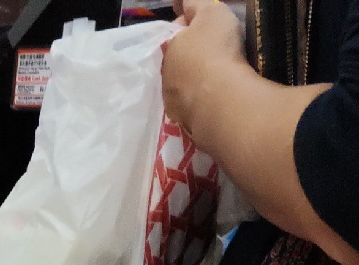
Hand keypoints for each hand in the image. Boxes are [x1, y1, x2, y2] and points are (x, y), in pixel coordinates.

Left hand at [162, 0, 245, 134]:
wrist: (222, 102)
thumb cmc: (215, 50)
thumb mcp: (210, 13)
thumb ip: (196, 4)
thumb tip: (183, 3)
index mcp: (167, 52)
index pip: (175, 34)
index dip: (190, 26)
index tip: (206, 25)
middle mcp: (166, 81)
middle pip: (180, 63)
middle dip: (194, 56)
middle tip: (216, 51)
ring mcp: (176, 108)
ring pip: (187, 88)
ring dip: (200, 82)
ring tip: (221, 76)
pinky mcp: (190, 128)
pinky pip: (198, 109)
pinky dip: (207, 102)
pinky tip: (221, 98)